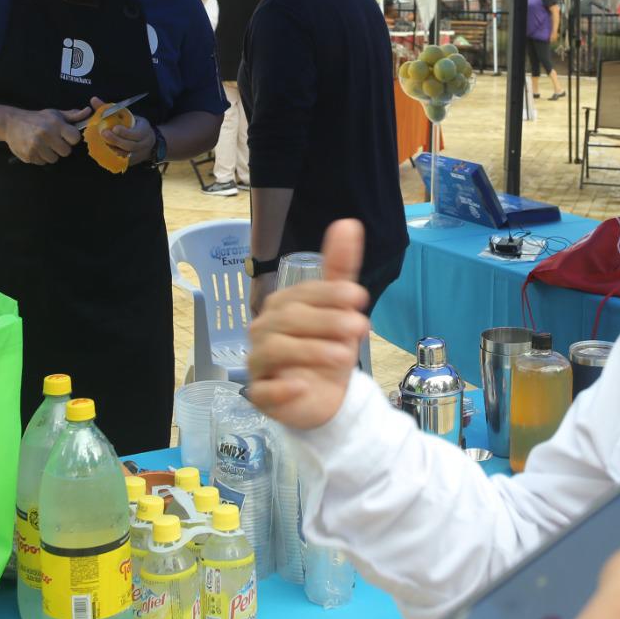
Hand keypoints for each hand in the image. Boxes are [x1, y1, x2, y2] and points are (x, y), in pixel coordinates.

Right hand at [2, 104, 89, 164]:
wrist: (11, 123)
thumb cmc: (37, 118)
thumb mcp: (54, 114)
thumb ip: (72, 115)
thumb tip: (89, 111)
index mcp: (55, 124)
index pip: (75, 138)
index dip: (72, 138)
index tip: (66, 136)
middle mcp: (46, 134)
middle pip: (66, 152)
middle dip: (61, 148)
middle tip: (54, 141)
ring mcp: (36, 146)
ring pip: (54, 159)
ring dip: (51, 154)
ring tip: (43, 145)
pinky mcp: (28, 155)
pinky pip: (42, 163)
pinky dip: (40, 157)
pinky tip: (35, 148)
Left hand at [96, 96, 156, 163]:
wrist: (149, 143)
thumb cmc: (134, 126)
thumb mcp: (127, 116)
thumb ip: (110, 109)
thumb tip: (93, 99)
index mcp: (145, 131)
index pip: (136, 133)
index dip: (126, 132)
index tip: (114, 128)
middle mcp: (143, 144)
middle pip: (130, 145)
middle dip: (116, 140)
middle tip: (103, 134)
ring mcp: (138, 155)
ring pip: (125, 155)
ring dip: (113, 150)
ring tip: (101, 144)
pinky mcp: (132, 163)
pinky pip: (122, 162)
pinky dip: (113, 157)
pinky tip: (104, 153)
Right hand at [246, 219, 371, 429]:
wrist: (327, 395)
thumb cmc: (329, 346)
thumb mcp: (341, 308)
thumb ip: (340, 268)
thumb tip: (348, 223)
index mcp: (282, 305)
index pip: (302, 294)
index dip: (330, 294)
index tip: (360, 297)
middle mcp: (264, 329)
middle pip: (288, 320)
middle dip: (326, 321)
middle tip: (360, 327)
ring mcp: (259, 362)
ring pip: (275, 351)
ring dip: (311, 351)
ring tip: (344, 356)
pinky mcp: (261, 395)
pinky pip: (262, 392)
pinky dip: (280, 389)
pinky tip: (301, 386)